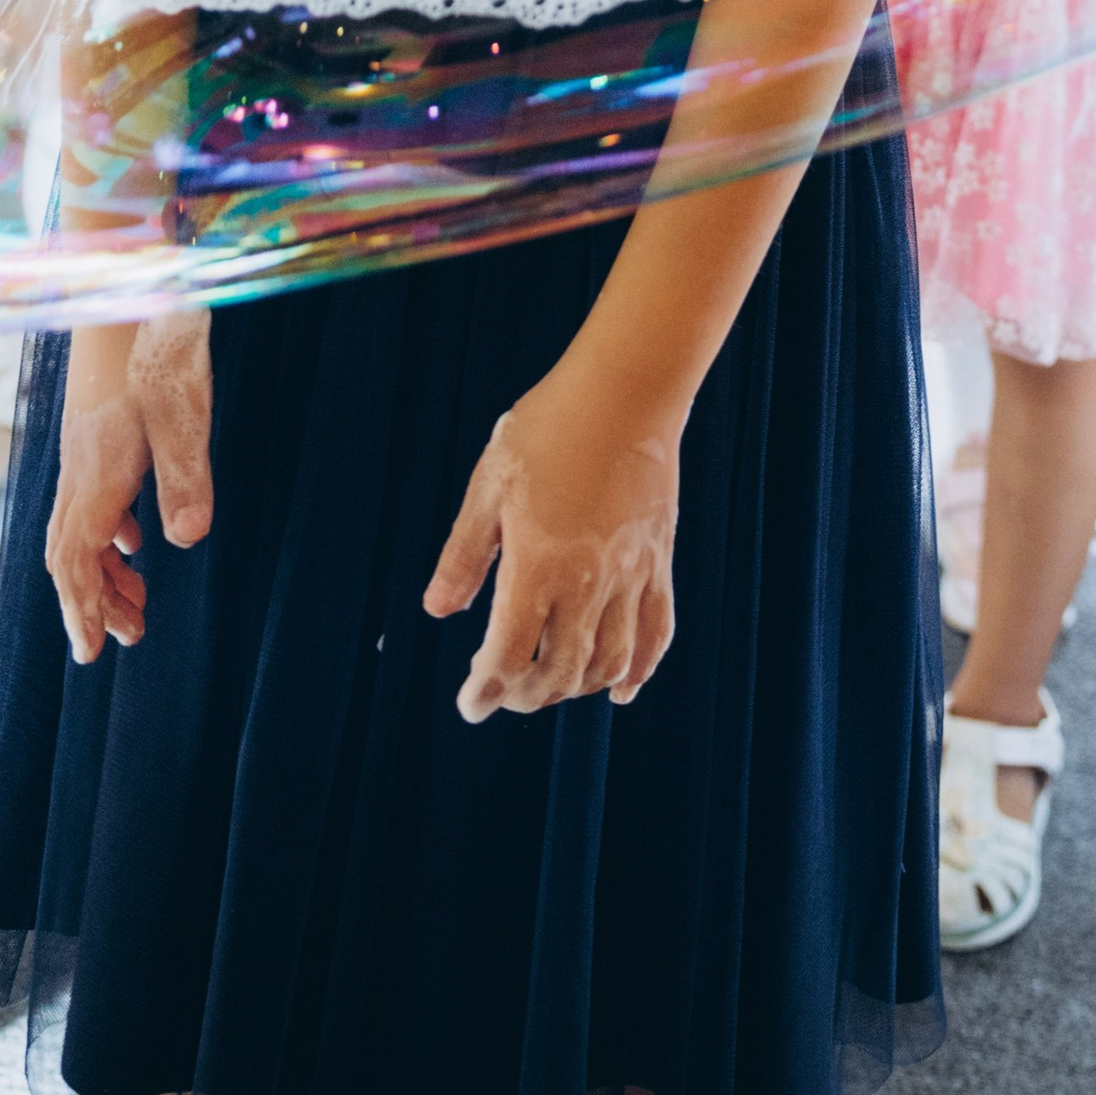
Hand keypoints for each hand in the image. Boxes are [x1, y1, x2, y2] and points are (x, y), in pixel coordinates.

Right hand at [44, 309, 212, 663]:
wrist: (130, 282)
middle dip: (93, 600)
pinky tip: (137, 535)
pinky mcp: (99, 429)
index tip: (92, 654)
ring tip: (139, 599)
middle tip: (130, 635)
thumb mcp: (183, 414)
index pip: (74, 561)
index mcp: (94, 474)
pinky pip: (94, 498)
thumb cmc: (158, 344)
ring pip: (81, 526)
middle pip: (71, 553)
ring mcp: (85, 447)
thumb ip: (184, 477)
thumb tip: (186, 542)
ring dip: (105, 569)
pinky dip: (111, 530)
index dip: (81, 610)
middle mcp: (79, 467)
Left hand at [424, 358, 679, 720]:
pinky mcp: (658, 562)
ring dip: (574, 688)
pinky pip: (656, 633)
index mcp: (538, 566)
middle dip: (525, 696)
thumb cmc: (549, 428)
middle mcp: (587, 583)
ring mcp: (629, 575)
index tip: (470, 704)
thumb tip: (438, 610)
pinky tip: (620, 689)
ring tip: (549, 684)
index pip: (508, 657)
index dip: (485, 692)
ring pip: (608, 664)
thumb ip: (464, 554)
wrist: (624, 390)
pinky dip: (640, 671)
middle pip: (558, 672)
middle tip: (503, 691)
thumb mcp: (489, 485)